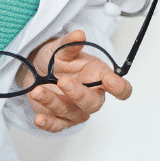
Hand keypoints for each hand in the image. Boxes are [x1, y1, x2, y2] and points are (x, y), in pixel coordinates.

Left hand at [17, 29, 131, 131]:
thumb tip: (79, 34)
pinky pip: (57, 126)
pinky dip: (48, 123)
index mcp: (100, 78)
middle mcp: (91, 96)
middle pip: (94, 104)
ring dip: (53, 101)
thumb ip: (70, 44)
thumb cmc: (57, 61)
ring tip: (37, 91)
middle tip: (63, 81)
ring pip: (70, 112)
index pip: (121, 89)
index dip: (119, 87)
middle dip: (79, 94)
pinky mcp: (60, 120)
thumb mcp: (61, 49)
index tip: (108, 79)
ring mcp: (76, 111)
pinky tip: (39, 119)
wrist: (37, 71)